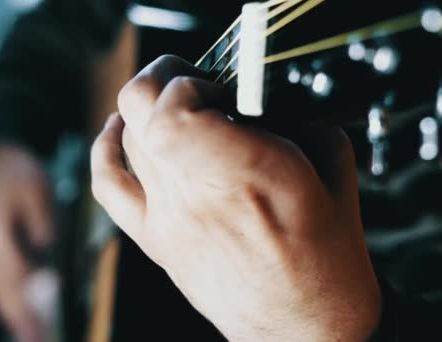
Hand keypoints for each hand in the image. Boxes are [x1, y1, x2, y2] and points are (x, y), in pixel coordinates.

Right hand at [0, 144, 53, 341]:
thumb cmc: (19, 170)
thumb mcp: (36, 186)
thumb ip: (42, 216)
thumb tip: (46, 244)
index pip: (12, 273)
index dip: (26, 300)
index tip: (39, 322)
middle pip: (1, 287)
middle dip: (18, 316)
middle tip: (34, 339)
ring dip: (12, 312)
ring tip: (30, 335)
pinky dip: (7, 299)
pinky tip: (19, 314)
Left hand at [91, 55, 380, 340]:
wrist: (303, 326)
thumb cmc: (325, 259)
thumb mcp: (336, 173)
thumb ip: (305, 122)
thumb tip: (275, 99)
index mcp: (248, 175)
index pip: (172, 112)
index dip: (187, 85)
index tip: (217, 89)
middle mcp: (196, 195)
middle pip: (140, 110)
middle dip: (163, 77)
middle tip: (194, 81)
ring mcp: (168, 219)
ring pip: (125, 137)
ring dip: (146, 107)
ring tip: (174, 105)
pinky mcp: (155, 241)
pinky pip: (107, 185)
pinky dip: (106, 148)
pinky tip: (120, 132)